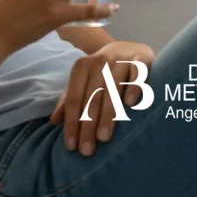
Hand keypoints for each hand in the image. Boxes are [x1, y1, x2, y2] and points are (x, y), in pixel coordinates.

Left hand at [50, 41, 154, 156]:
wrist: (129, 47)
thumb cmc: (103, 71)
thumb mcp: (83, 81)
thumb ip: (70, 100)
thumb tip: (54, 121)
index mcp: (82, 67)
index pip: (74, 98)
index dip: (72, 122)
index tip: (71, 146)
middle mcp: (100, 62)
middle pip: (92, 97)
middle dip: (88, 125)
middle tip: (87, 149)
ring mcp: (121, 60)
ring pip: (112, 89)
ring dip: (107, 114)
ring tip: (104, 137)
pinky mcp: (141, 60)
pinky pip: (137, 74)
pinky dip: (133, 88)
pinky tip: (131, 104)